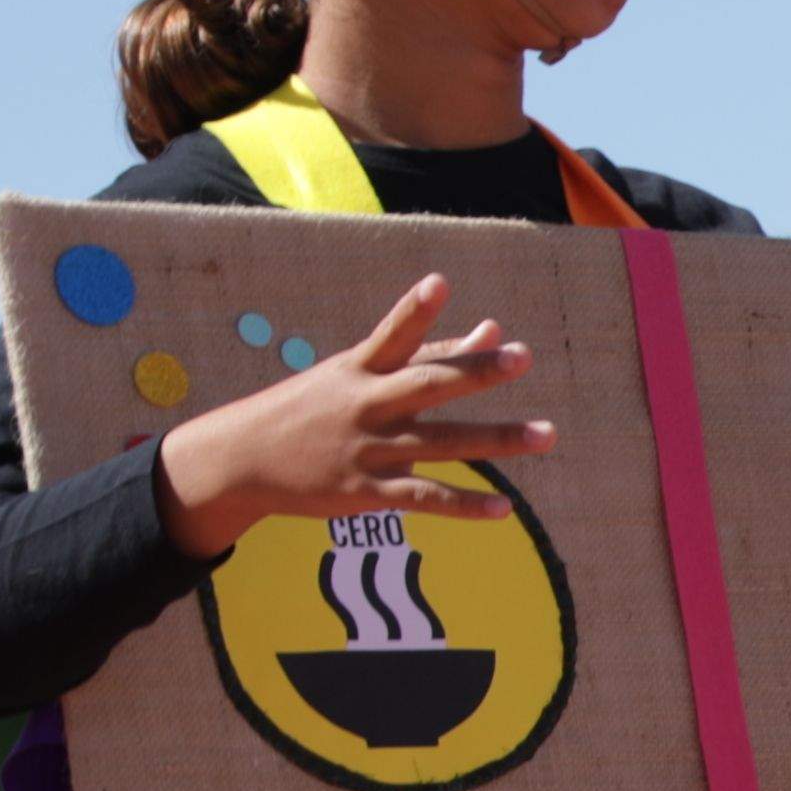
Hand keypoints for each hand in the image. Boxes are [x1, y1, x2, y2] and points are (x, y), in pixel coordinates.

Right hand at [151, 274, 542, 554]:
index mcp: (361, 369)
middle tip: (522, 357)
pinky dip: (465, 504)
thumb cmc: (315, 407)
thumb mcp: (361, 373)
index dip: (413, 309)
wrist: (243, 459)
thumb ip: (432, 352)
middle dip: (475, 371)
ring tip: (546, 434)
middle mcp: (366, 405)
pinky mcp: (367, 491)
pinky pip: (424, 497)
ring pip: (441, 444)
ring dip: (496, 439)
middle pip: (427, 385)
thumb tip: (494, 329)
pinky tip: (505, 509)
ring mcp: (367, 449)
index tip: (439, 282)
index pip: (391, 335)